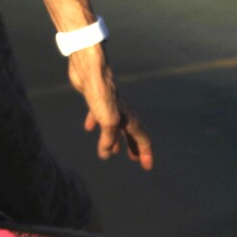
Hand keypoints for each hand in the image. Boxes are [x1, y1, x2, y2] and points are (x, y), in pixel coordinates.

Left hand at [67, 45, 154, 169]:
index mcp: (129, 118)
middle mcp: (122, 112)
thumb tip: (106, 154)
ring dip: (115, 139)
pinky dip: (96, 124)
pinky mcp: (96, 100)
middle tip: (134, 160)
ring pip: (116, 126)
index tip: (147, 167)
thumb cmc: (102, 93)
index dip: (145, 153)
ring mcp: (110, 105)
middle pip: (131, 133)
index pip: (143, 138)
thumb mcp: (107, 121)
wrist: (90, 69)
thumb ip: (108, 139)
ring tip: (113, 151)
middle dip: (133, 147)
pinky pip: (98, 115)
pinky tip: (89, 127)